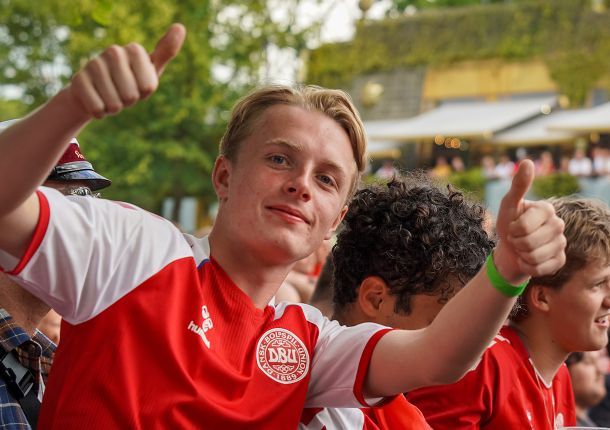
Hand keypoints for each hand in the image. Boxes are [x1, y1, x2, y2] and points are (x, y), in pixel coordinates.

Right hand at [66, 23, 185, 118]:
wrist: (97, 92)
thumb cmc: (131, 80)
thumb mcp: (152, 69)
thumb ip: (167, 51)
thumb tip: (180, 26)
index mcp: (135, 50)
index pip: (148, 87)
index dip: (145, 93)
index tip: (138, 84)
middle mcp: (113, 51)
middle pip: (132, 96)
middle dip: (129, 101)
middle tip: (123, 92)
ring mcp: (94, 63)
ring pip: (114, 104)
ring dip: (115, 107)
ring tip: (111, 96)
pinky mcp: (78, 79)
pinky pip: (97, 108)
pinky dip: (100, 112)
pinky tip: (98, 102)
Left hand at [494, 160, 565, 283]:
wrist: (510, 250)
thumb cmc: (508, 224)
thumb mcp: (508, 205)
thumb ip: (518, 186)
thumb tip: (527, 161)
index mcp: (547, 209)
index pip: (524, 226)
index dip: (512, 230)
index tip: (512, 226)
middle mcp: (558, 225)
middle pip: (530, 242)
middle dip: (516, 243)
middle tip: (516, 239)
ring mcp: (561, 244)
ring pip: (535, 257)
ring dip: (522, 255)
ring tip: (522, 249)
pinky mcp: (560, 261)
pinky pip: (540, 269)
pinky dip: (528, 267)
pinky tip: (528, 260)